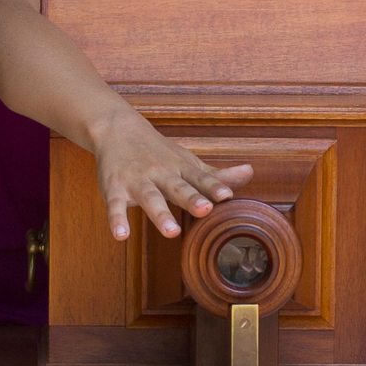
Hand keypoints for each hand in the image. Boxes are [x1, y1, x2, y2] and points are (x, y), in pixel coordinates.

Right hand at [92, 107, 252, 239]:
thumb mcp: (188, 162)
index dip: (214, 187)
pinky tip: (121, 235)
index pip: (200, 178)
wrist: (119, 130)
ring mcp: (137, 181)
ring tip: (171, 231)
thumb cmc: (160, 153)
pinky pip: (115, 205)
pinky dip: (117, 219)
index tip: (227, 196)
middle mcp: (161, 173)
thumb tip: (250, 173)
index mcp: (181, 169)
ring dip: (160, 214)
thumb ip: (216, 175)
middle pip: (178, 188)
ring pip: (149, 197)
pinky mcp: (115, 188)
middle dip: (191, 199)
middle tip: (205, 210)